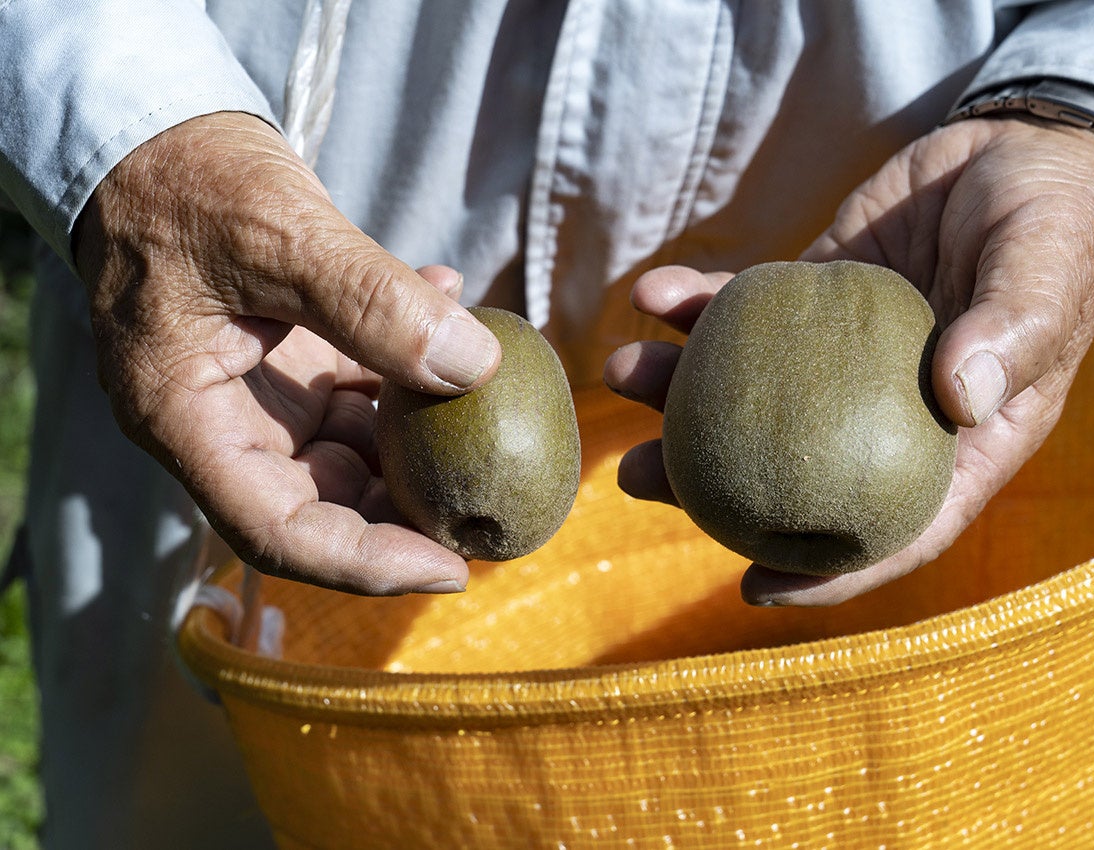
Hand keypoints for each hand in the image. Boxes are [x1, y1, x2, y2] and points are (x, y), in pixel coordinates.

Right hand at [74, 112, 501, 593]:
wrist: (153, 129)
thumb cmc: (188, 178)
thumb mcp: (279, 233)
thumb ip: (374, 301)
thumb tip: (479, 366)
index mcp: (187, 421)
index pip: (278, 531)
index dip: (368, 564)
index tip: (453, 569)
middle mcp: (225, 423)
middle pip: (325, 503)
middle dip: (411, 513)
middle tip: (496, 508)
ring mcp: (261, 394)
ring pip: (355, 450)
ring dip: (425, 438)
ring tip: (495, 415)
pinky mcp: (292, 360)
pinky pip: (364, 387)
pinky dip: (413, 368)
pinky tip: (459, 321)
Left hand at [605, 116, 1093, 605]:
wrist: (1023, 146)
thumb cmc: (1058, 221)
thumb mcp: (1048, 272)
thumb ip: (1013, 332)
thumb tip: (961, 399)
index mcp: (961, 437)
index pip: (898, 527)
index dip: (831, 570)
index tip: (753, 587)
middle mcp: (890, 411)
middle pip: (794, 471)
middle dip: (707, 482)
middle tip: (633, 476)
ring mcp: (842, 358)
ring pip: (752, 393)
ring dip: (679, 388)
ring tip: (620, 370)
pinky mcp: (814, 299)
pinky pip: (747, 312)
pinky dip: (698, 304)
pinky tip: (655, 290)